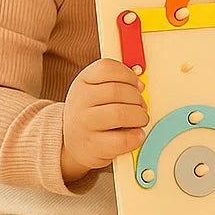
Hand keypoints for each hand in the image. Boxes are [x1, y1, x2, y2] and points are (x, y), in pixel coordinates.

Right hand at [61, 57, 148, 182]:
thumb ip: (117, 79)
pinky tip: (135, 134)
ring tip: (140, 119)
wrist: (73, 143)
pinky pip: (123, 140)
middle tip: (141, 105)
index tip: (138, 85)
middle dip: (137, 98)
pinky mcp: (94, 146)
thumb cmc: (91, 113)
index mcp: (83, 82)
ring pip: (120, 114)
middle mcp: (80, 102)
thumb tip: (138, 73)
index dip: (129, 75)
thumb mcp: (96, 89)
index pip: (106, 68)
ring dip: (139, 116)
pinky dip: (136, 136)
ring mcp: (85, 125)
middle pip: (117, 91)